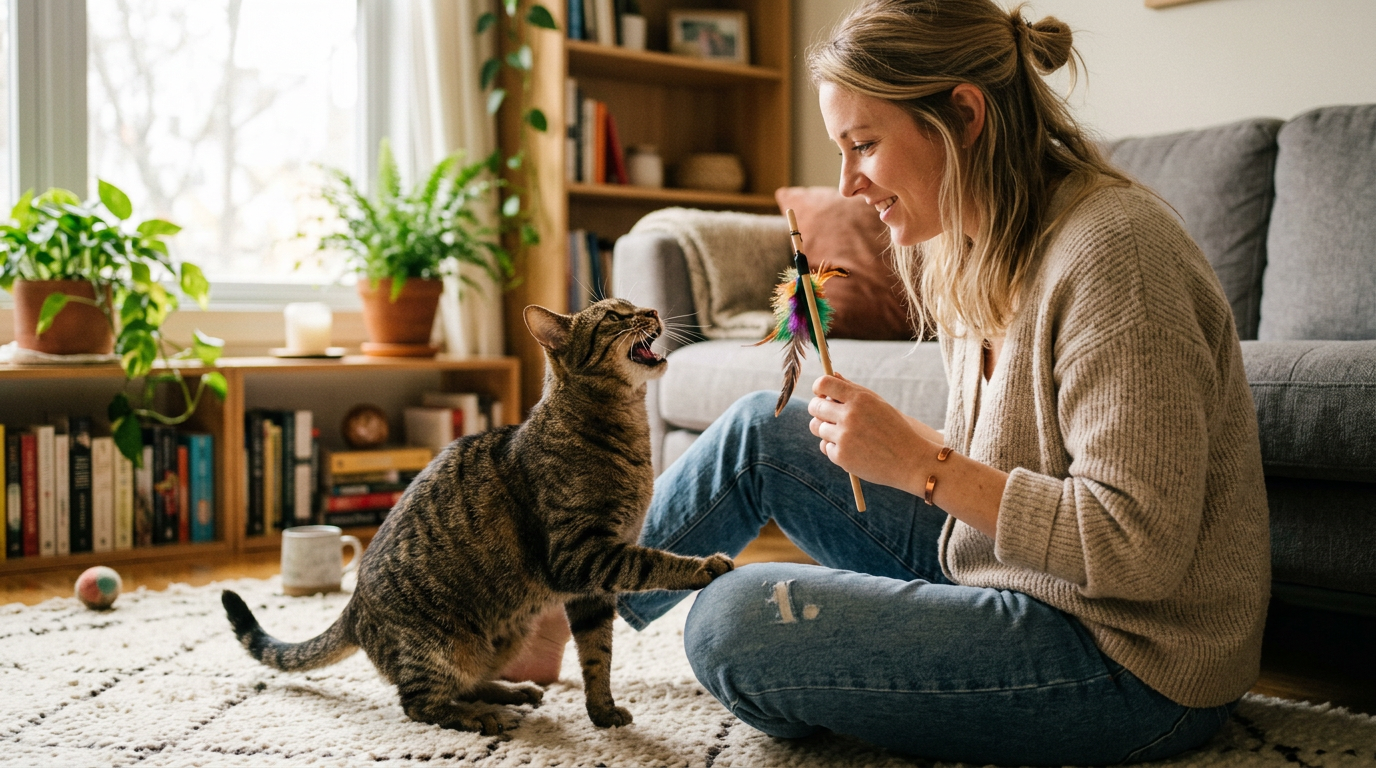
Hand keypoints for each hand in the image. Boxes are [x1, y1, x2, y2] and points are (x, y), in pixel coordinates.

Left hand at [808, 373, 938, 493]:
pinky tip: (853, 450)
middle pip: (815, 407)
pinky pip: (825, 447)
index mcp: (859, 399)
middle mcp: (849, 415)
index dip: (818, 388)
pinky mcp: (841, 456)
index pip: (824, 383)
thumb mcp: (877, 404)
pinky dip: (835, 449)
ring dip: (827, 430)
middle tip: (828, 416)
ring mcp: (844, 437)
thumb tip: (833, 374)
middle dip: (818, 410)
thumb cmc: (894, 429)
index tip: (821, 394)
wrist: (910, 460)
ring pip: (817, 427)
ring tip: (846, 435)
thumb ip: (853, 389)